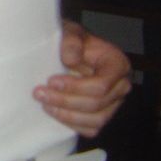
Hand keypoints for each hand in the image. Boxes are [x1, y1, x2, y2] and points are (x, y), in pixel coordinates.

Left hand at [35, 20, 131, 137]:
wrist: (69, 51)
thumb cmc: (71, 42)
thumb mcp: (70, 32)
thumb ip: (71, 41)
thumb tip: (70, 60)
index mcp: (117, 64)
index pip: (101, 84)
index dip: (75, 87)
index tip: (51, 81)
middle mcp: (121, 86)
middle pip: (96, 104)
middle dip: (65, 100)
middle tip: (39, 93)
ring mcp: (114, 103)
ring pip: (95, 120)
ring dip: (66, 115)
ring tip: (44, 104)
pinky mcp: (102, 115)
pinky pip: (91, 129)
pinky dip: (72, 124)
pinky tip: (54, 112)